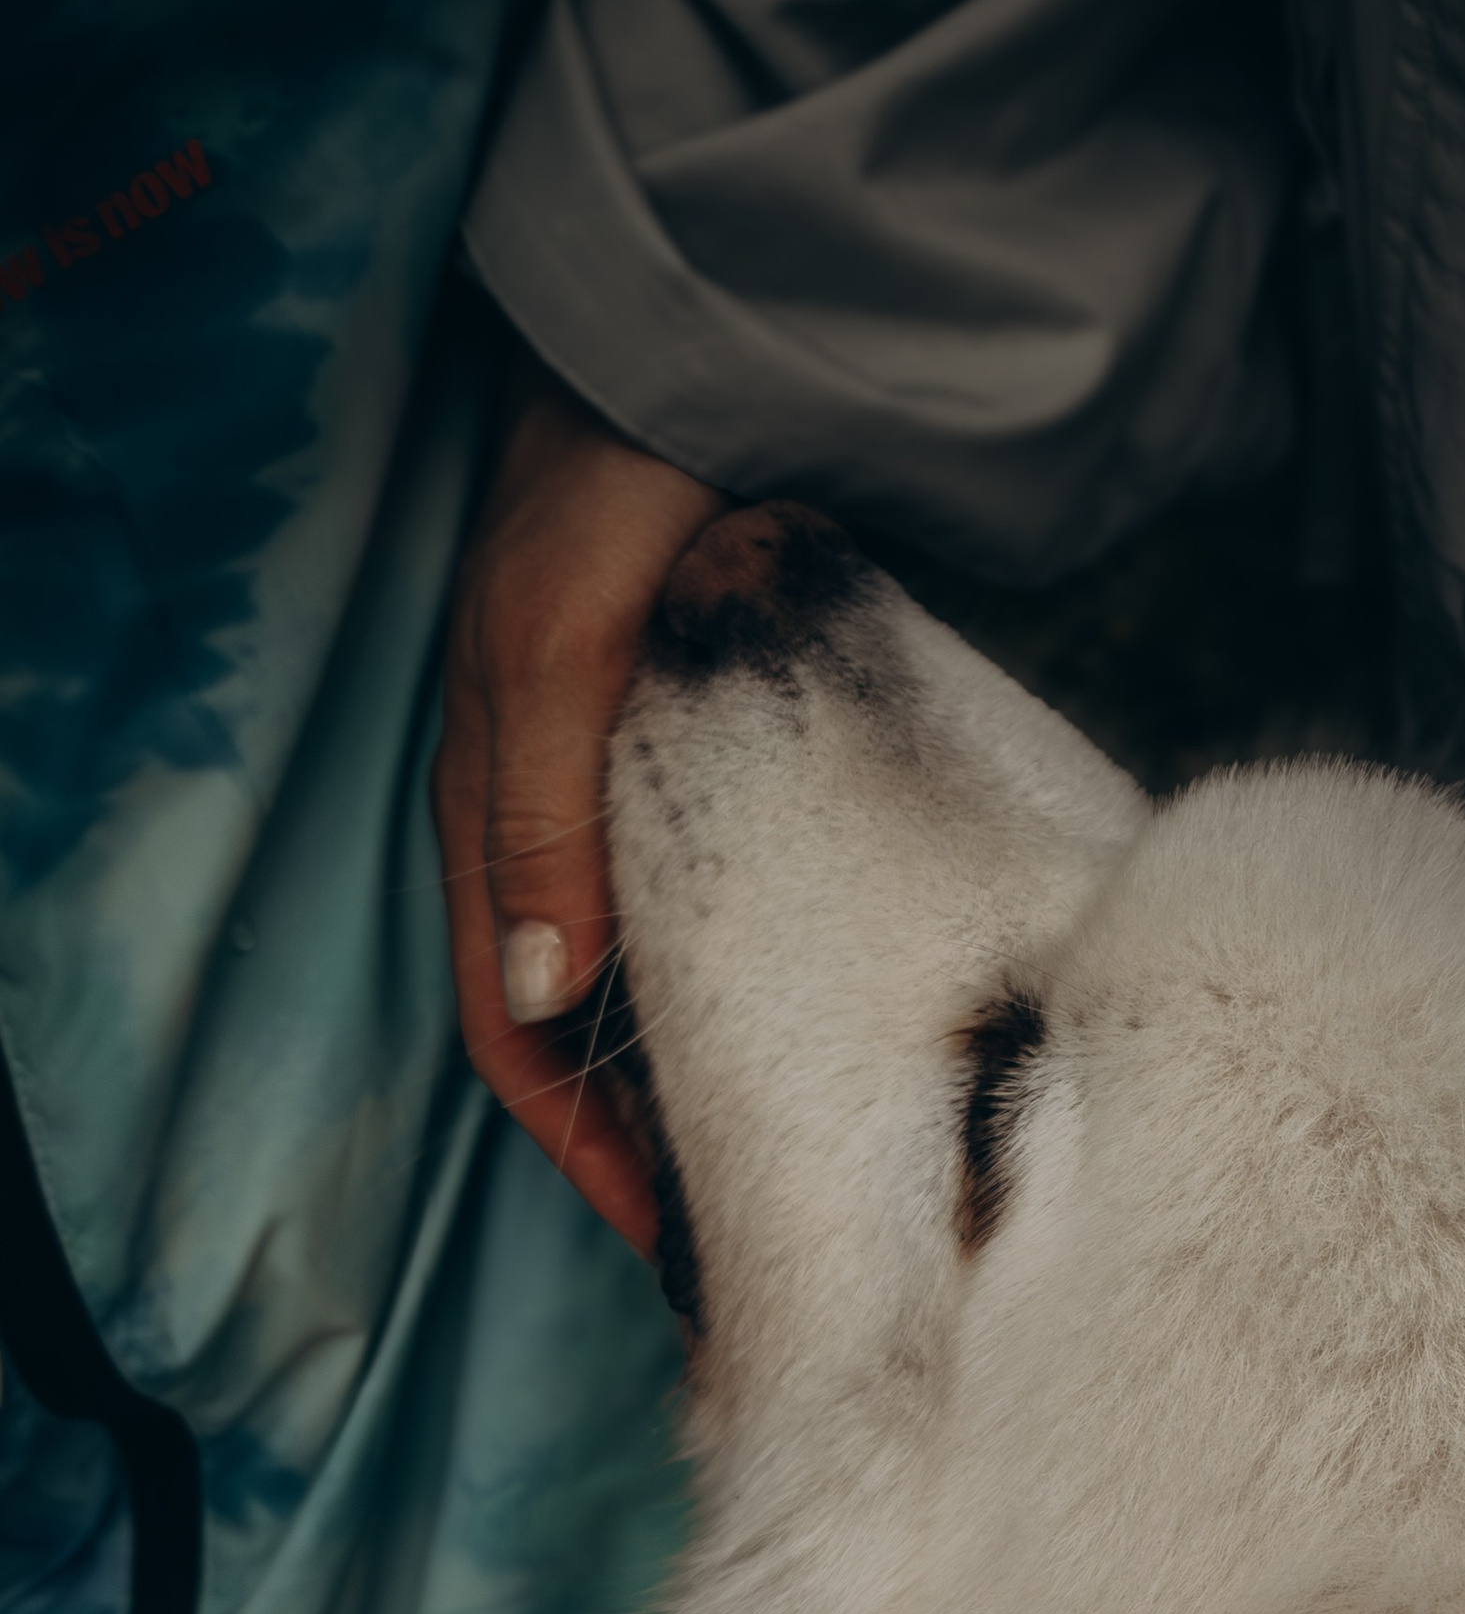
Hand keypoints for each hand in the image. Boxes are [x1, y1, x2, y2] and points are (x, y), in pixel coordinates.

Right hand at [434, 371, 725, 1257]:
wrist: (678, 366)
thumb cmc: (604, 497)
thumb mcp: (561, 650)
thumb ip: (546, 817)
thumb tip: (539, 992)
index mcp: (496, 818)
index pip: (520, 1038)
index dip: (587, 1152)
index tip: (671, 1247)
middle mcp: (552, 827)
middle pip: (583, 1033)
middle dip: (648, 1143)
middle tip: (749, 1236)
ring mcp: (622, 798)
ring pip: (646, 982)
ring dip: (699, 1075)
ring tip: (790, 1162)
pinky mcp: (694, 765)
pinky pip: (707, 912)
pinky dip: (749, 985)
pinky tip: (819, 1023)